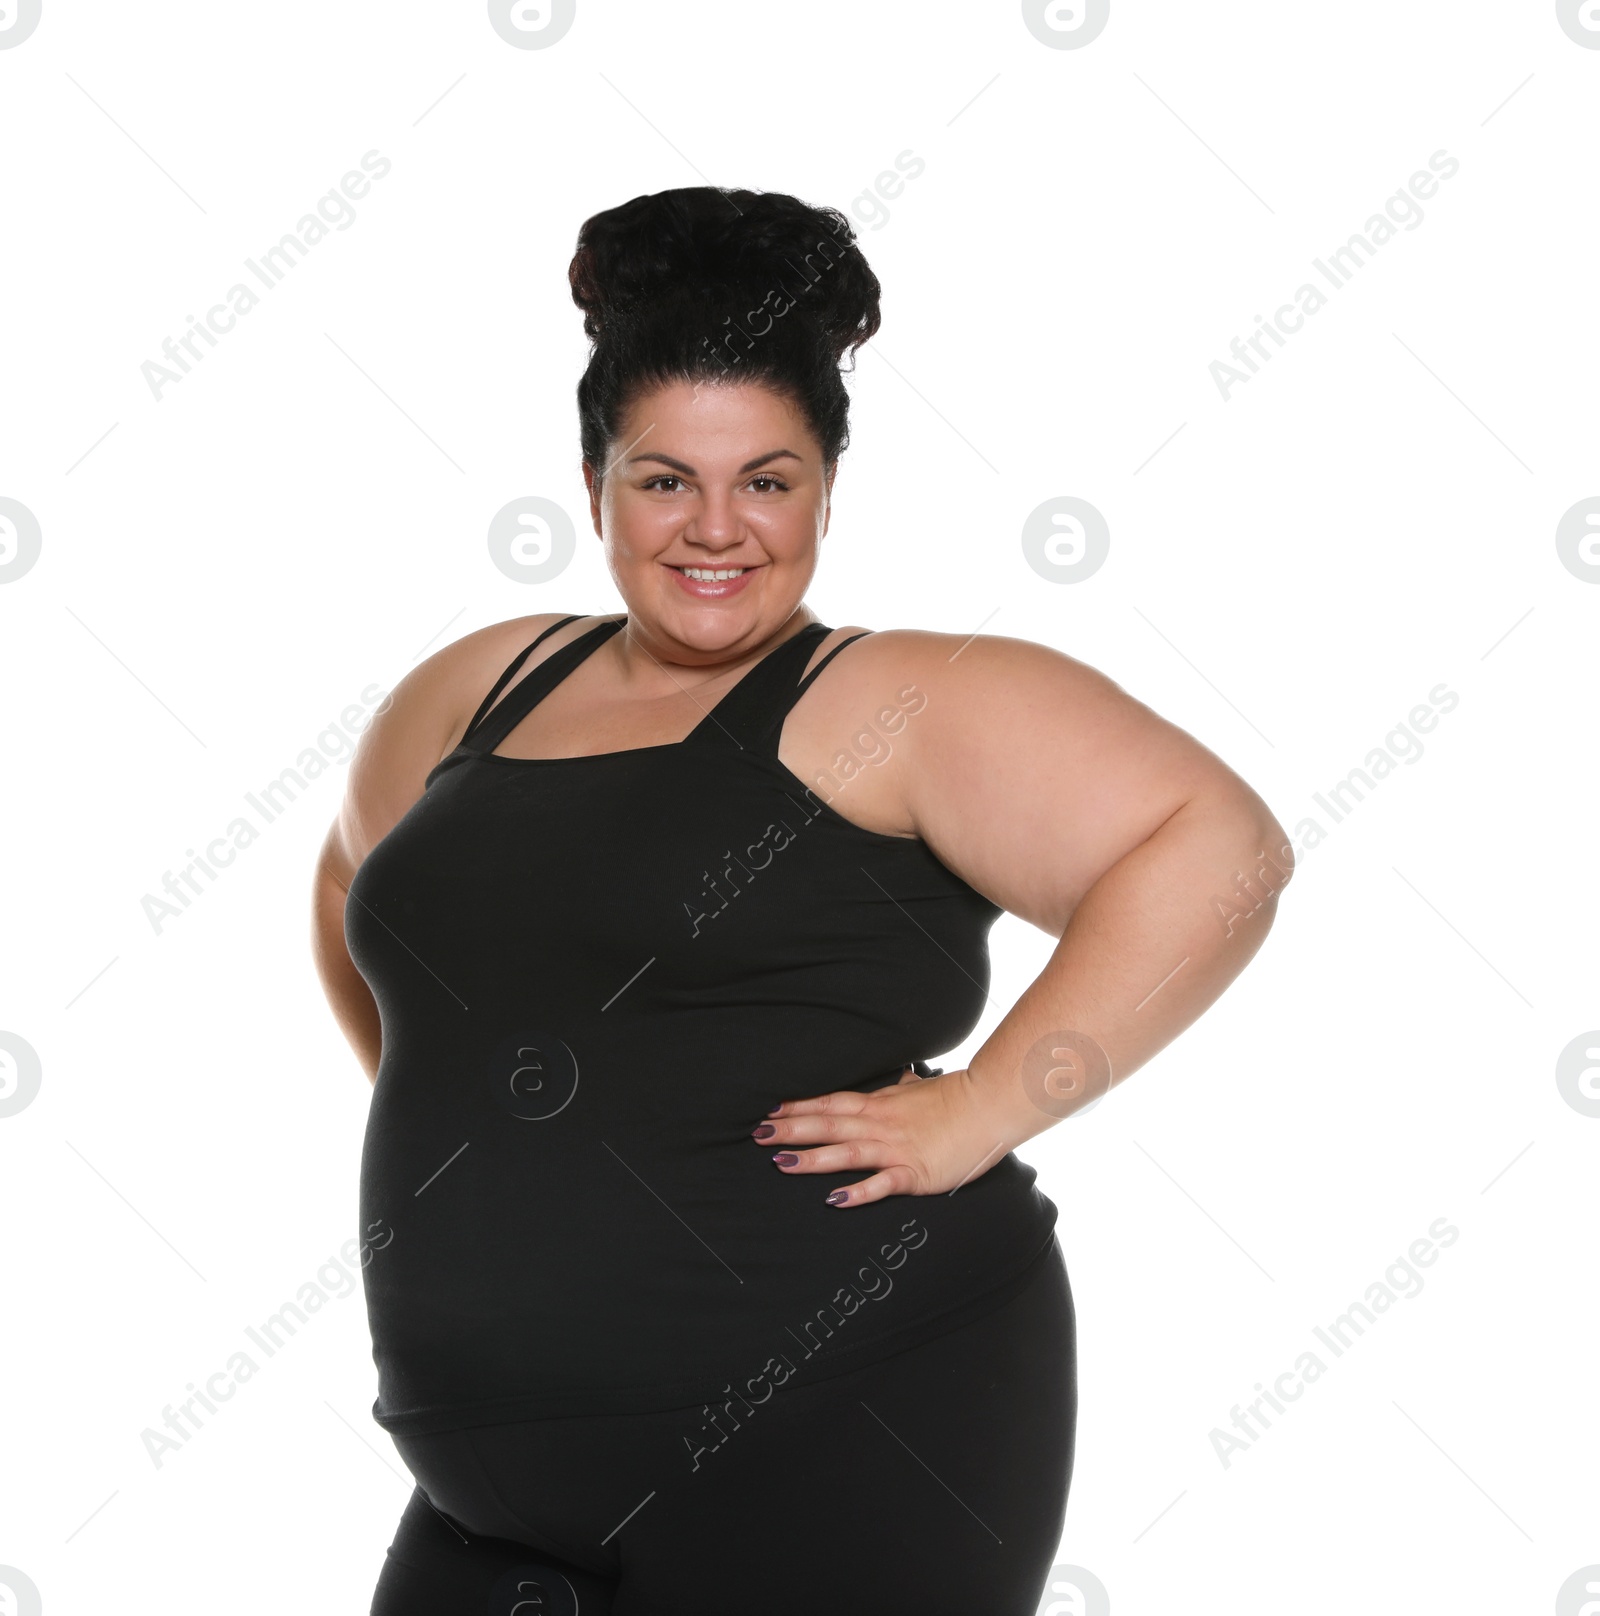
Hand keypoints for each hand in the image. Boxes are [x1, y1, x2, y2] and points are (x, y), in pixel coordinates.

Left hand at [751, 1064, 1013, 1207]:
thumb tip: (900, 1076)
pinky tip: (834, 1199)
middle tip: (758, 1135)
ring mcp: (896, 1148)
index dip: (799, 1107)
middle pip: (828, 1125)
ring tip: (782, 1164)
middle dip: (791, 1130)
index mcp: (879, 1103)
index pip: (830, 1103)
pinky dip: (858, 1191)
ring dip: (812, 1159)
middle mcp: (880, 1124)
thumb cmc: (955, 1098)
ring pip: (846, 1152)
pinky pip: (881, 1183)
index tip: (770, 1110)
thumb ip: (902, 1088)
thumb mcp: (920, 1088)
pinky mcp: (914, 1173)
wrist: (988, 1106)